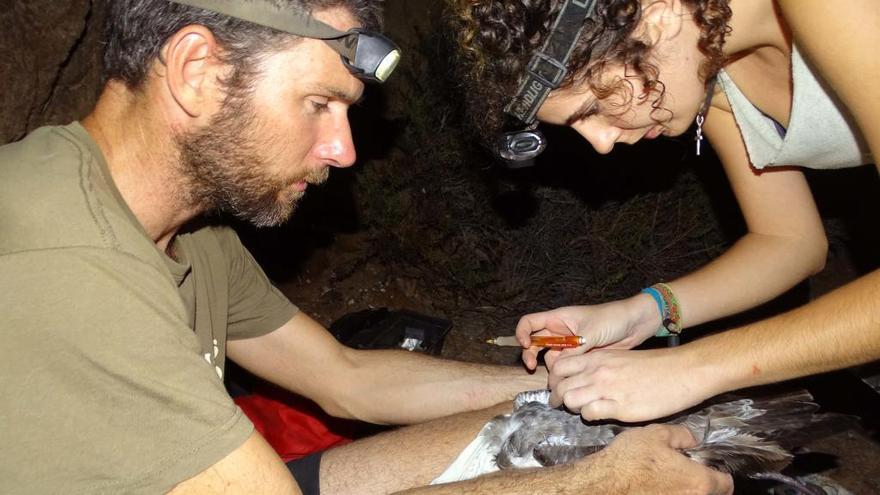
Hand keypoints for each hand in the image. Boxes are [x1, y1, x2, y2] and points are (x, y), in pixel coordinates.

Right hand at [515, 294, 660, 370]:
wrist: (635, 325)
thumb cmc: (613, 319)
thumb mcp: (591, 332)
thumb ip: (573, 350)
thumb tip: (557, 367)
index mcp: (559, 318)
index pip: (530, 322)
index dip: (522, 333)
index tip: (525, 345)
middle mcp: (560, 331)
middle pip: (535, 343)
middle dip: (530, 354)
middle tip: (532, 367)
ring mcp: (569, 345)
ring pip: (550, 358)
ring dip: (550, 368)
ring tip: (556, 376)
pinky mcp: (580, 357)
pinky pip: (566, 367)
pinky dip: (563, 374)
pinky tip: (567, 380)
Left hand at [549, 346, 713, 421]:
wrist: (681, 372)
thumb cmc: (654, 366)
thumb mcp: (620, 358)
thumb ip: (599, 367)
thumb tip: (583, 380)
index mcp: (597, 358)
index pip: (560, 367)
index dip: (555, 380)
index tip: (559, 387)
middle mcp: (598, 371)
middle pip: (560, 387)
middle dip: (558, 398)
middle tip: (562, 404)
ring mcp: (607, 389)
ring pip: (570, 400)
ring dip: (573, 407)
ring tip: (581, 409)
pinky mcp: (619, 407)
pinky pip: (589, 413)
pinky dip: (588, 416)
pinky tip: (598, 414)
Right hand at [581, 424, 733, 494]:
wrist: (603, 482)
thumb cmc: (631, 459)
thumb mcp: (657, 434)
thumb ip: (681, 435)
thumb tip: (691, 439)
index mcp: (698, 481)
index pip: (725, 484)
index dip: (719, 473)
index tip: (711, 468)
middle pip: (708, 494)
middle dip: (702, 483)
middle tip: (687, 471)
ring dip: (684, 489)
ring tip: (668, 478)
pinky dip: (667, 493)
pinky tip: (653, 485)